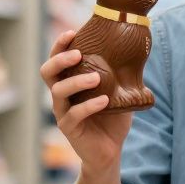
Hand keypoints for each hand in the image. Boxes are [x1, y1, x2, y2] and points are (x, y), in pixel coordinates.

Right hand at [40, 30, 131, 174]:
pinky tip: (104, 100)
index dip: (60, 45)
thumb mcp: (118, 92)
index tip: (72, 33)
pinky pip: (74, 114)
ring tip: (96, 78)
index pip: (57, 60)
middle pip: (47, 72)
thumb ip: (120, 74)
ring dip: (77, 81)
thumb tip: (138, 50)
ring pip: (58, 91)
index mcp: (69, 82)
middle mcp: (61, 95)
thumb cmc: (112, 118)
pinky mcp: (69, 128)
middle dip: (60, 59)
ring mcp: (62, 112)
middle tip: (79, 54)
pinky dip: (89, 106)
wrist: (110, 150)